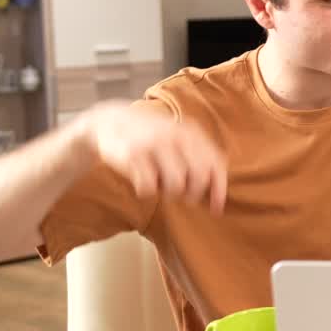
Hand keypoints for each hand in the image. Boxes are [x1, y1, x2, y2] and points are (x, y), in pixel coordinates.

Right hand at [76, 101, 227, 213]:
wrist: (111, 120)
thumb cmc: (151, 138)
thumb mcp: (178, 139)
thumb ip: (198, 159)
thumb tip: (217, 195)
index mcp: (192, 133)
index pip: (216, 164)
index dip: (219, 190)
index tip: (216, 210)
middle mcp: (176, 137)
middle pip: (199, 178)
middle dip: (192, 194)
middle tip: (182, 195)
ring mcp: (155, 145)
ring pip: (176, 184)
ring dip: (169, 193)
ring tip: (160, 185)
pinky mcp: (133, 155)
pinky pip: (149, 187)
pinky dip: (147, 191)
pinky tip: (143, 184)